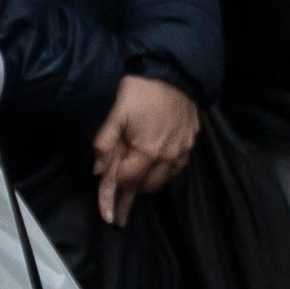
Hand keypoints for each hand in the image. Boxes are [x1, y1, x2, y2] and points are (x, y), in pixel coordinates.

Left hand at [92, 74, 199, 224]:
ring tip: (134, 189)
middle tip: (118, 208)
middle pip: (144, 186)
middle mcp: (166, 156)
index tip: (108, 217)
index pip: (125, 182)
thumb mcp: (116, 113)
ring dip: (146, 185)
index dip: (111, 198)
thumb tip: (98, 169)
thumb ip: (105, 142)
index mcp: (146, 150)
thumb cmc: (141, 90)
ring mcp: (181, 150)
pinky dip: (164, 173)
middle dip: (129, 197)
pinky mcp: (191, 142)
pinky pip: (177, 168)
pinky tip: (157, 169)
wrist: (174, 71)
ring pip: (162, 180)